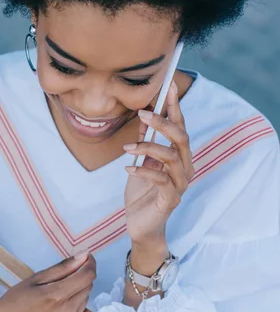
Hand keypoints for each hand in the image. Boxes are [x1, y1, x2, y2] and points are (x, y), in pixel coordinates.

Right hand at [0, 252, 95, 311]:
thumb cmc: (16, 300)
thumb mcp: (36, 278)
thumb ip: (63, 267)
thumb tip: (84, 256)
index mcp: (55, 295)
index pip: (87, 276)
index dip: (89, 264)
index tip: (86, 259)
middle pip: (87, 287)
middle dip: (79, 278)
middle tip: (61, 279)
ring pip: (86, 301)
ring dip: (77, 294)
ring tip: (57, 296)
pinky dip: (80, 309)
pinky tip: (64, 308)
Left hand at [123, 81, 194, 249]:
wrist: (140, 225)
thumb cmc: (141, 193)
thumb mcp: (140, 163)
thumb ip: (144, 142)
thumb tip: (143, 116)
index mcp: (179, 157)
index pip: (180, 127)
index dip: (175, 107)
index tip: (169, 86)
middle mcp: (185, 168)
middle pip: (181, 138)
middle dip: (163, 123)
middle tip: (143, 113)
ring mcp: (180, 184)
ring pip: (171, 157)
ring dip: (148, 147)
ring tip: (127, 147)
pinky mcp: (170, 199)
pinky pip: (160, 179)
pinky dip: (143, 170)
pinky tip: (127, 168)